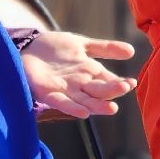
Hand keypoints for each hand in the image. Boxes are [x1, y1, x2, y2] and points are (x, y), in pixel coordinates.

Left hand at [19, 31, 135, 117]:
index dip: (120, 83)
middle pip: (100, 91)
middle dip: (112, 90)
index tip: (131, 83)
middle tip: (125, 88)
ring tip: (111, 108)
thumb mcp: (82, 45)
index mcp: (90, 73)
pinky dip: (73, 109)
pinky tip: (84, 113)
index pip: (109, 80)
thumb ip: (106, 48)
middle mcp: (81, 85)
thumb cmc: (56, 47)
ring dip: (98, 106)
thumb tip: (132, 51)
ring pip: (85, 101)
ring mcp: (66, 91)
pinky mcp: (48, 94)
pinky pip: (63, 103)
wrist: (28, 47)